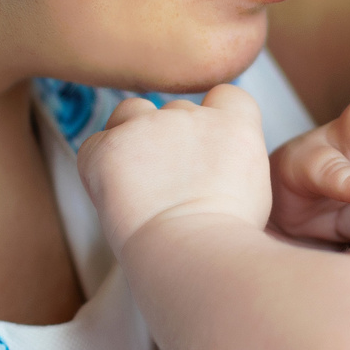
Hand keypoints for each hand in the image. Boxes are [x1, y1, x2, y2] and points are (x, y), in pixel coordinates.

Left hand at [77, 85, 273, 247]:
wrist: (192, 253)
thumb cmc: (226, 242)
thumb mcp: (254, 192)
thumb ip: (233, 162)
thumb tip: (214, 166)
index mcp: (234, 124)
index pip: (225, 96)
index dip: (214, 117)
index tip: (205, 148)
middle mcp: (191, 115)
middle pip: (177, 111)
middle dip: (171, 139)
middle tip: (170, 187)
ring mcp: (147, 126)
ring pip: (132, 113)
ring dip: (132, 137)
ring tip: (138, 184)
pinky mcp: (108, 145)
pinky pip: (96, 145)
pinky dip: (100, 166)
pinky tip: (115, 198)